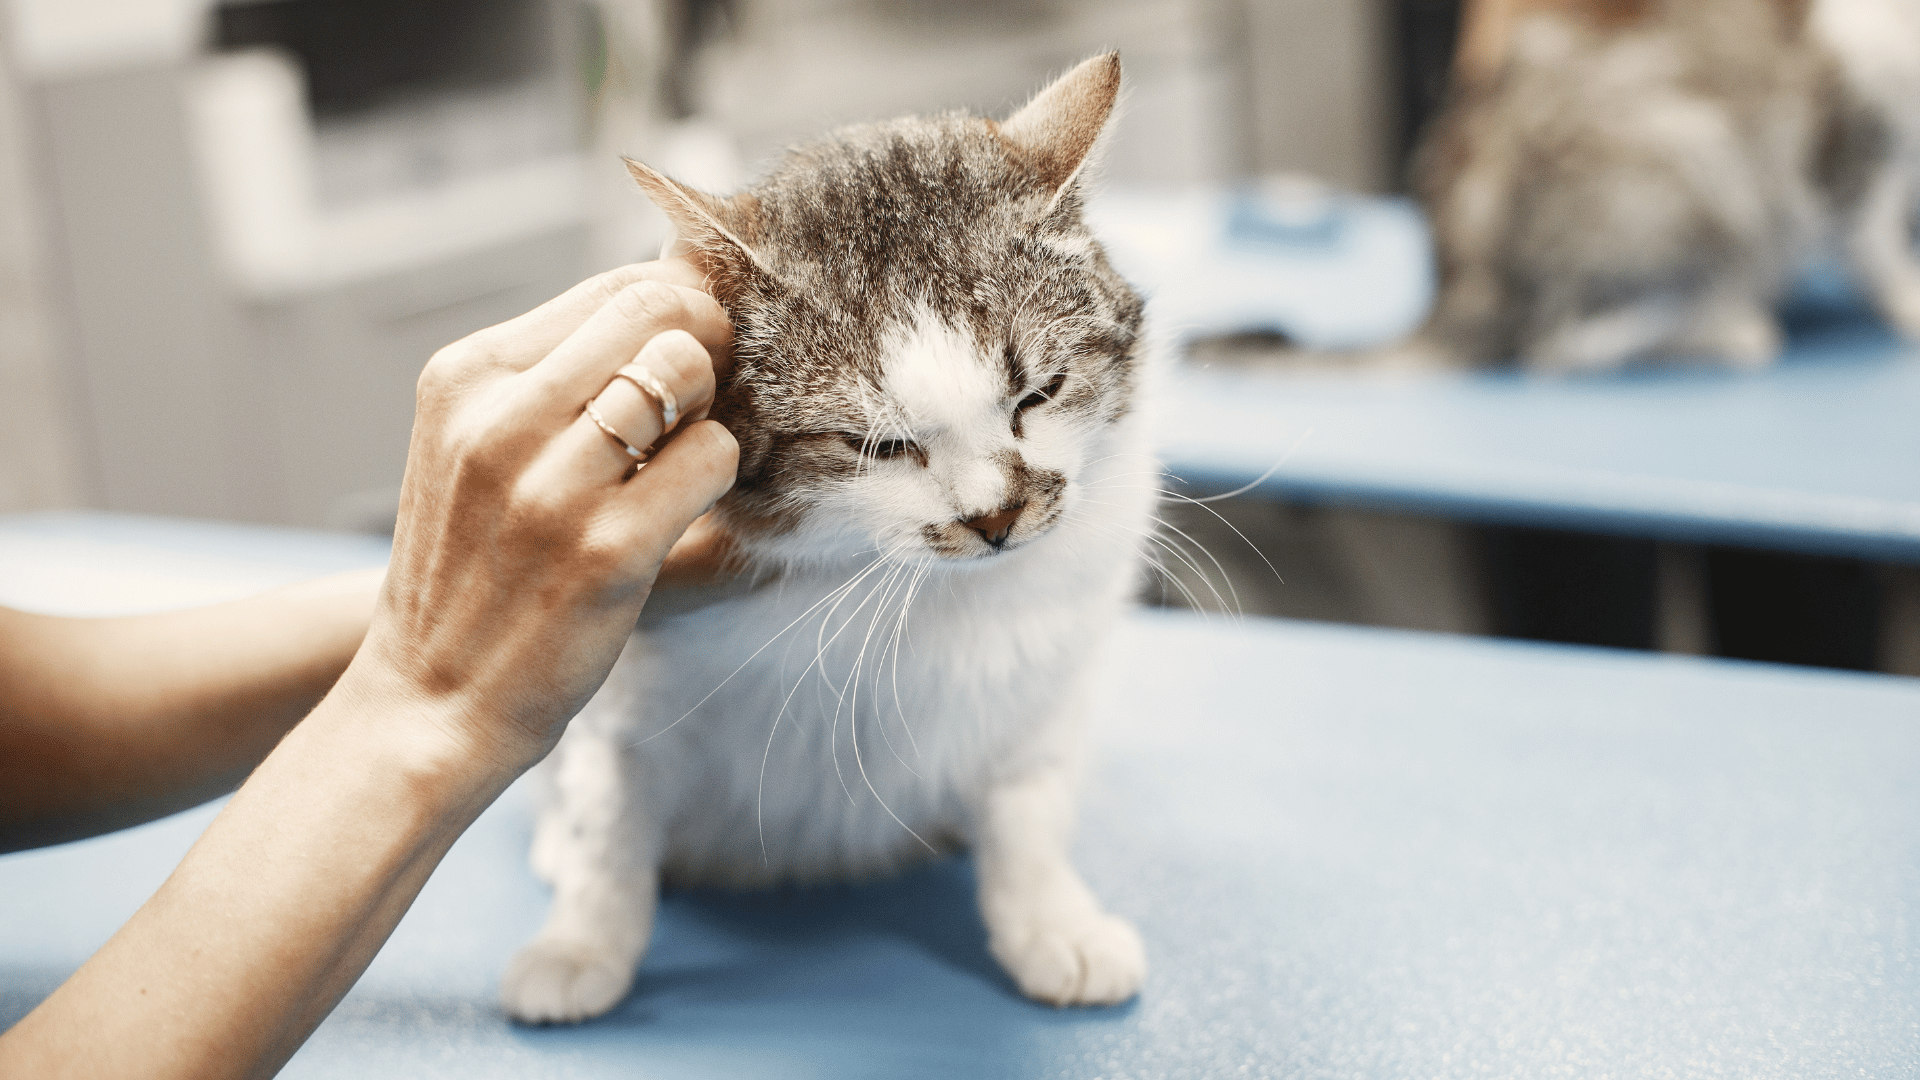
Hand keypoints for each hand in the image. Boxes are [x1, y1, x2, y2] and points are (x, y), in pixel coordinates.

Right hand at [341, 259, 739, 771]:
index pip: (613, 290)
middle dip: (706, 346)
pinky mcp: (607, 547)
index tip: (691, 354)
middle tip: (702, 405)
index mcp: (465, 377)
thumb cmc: (474, 567)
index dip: (678, 311)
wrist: (430, 700)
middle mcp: (499, 418)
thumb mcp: (474, 446)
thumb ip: (553, 376)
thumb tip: (675, 296)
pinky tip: (688, 509)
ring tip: (681, 463)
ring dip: (710, 413)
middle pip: (658, 313)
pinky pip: (712, 457)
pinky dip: (720, 476)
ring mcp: (552, 484)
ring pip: (688, 373)